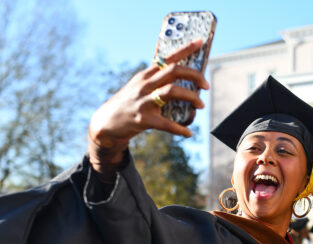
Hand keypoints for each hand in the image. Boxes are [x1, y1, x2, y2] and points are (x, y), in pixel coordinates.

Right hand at [87, 39, 209, 172]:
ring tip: (200, 105)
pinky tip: (188, 133)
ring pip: (172, 92)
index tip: (201, 42)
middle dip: (194, 75)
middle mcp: (145, 84)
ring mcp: (144, 101)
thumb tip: (182, 82)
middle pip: (174, 71)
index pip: (168, 57)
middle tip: (206, 86)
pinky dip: (180, 129)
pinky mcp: (143, 119)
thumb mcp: (139, 87)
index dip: (186, 49)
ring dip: (191, 97)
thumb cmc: (129, 104)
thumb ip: (156, 82)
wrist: (106, 123)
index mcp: (146, 75)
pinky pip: (167, 123)